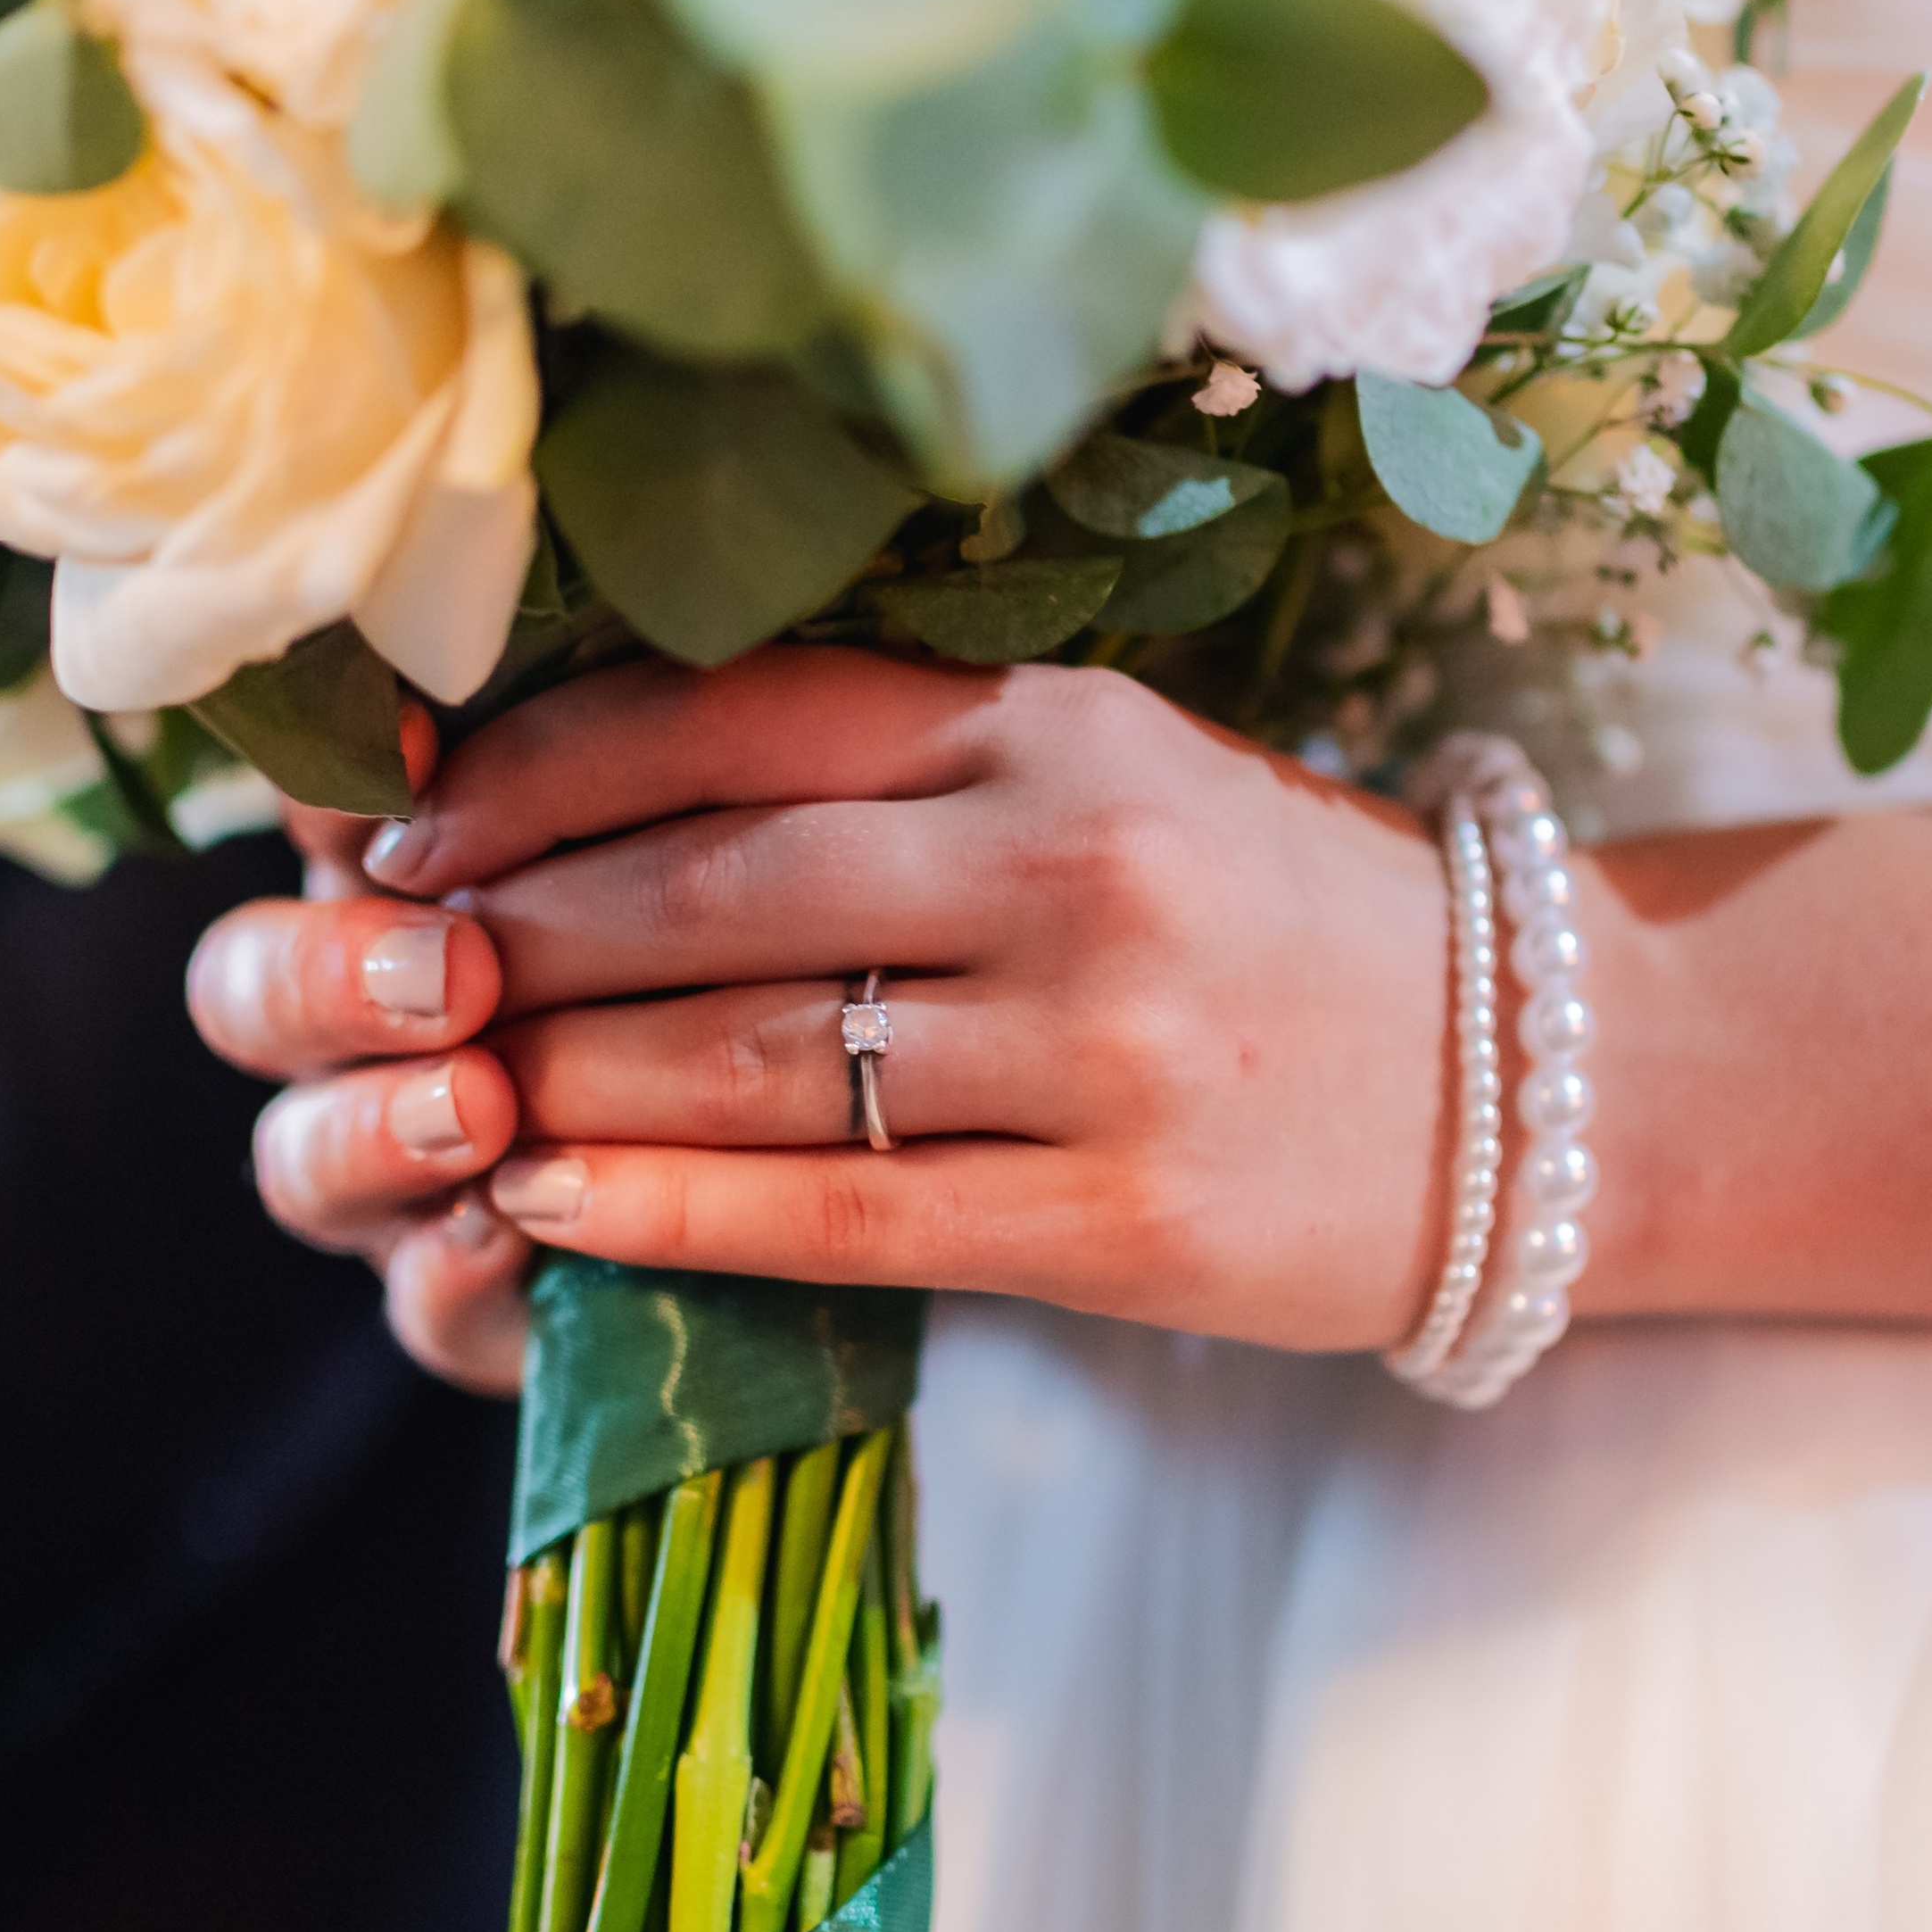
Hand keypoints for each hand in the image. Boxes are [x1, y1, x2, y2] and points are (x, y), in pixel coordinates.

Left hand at [187, 649, 1455, 1386]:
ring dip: (563, 1073)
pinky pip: (843, 1212)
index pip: (740, 711)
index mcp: (1062, 724)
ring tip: (443, 1088)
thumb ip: (915, 764)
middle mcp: (1072, 861)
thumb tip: (635, 789)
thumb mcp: (1125, 775)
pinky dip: (675, 1211)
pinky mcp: (1124, 1220)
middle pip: (717, 885)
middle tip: (387, 962)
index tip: (416, 813)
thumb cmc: (1291, 914)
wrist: (1543, 1081)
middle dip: (516, 929)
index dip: (545, 766)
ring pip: (758, 1055)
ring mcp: (1104, 1047)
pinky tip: (555, 1207)